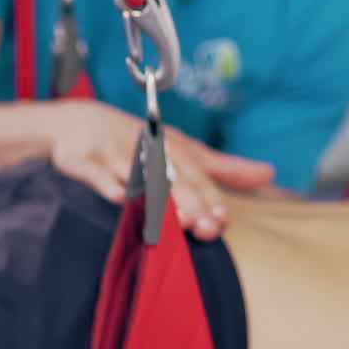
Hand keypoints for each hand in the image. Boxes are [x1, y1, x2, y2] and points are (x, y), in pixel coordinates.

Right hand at [48, 102, 277, 239]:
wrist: (79, 122)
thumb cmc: (141, 142)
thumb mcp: (184, 151)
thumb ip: (225, 167)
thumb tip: (269, 174)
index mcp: (174, 150)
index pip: (196, 177)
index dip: (210, 198)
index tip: (223, 220)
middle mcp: (149, 150)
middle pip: (171, 178)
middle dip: (189, 202)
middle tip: (205, 227)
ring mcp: (116, 154)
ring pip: (138, 175)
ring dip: (156, 194)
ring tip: (175, 218)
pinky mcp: (83, 158)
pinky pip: (95, 171)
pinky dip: (106, 182)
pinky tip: (120, 196)